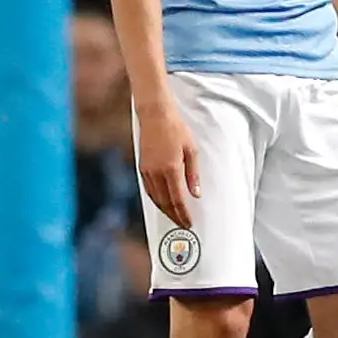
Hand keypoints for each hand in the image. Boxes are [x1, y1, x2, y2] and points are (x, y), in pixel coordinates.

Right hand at [136, 100, 201, 232]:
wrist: (155, 114)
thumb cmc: (175, 128)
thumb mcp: (192, 150)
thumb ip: (193, 174)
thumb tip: (195, 193)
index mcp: (171, 169)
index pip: (178, 199)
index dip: (184, 213)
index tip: (189, 222)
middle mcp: (157, 172)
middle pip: (165, 202)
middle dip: (174, 215)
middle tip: (182, 224)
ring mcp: (147, 170)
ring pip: (155, 198)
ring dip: (165, 209)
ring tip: (174, 216)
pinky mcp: (142, 167)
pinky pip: (149, 189)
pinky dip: (156, 199)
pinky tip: (161, 201)